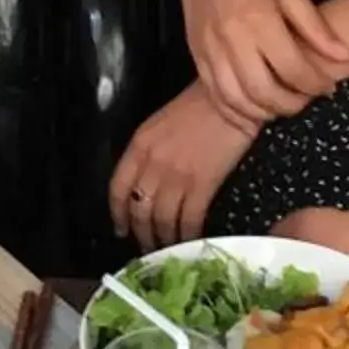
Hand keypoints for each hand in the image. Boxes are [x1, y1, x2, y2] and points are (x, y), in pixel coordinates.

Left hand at [110, 83, 261, 246]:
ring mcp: (177, 176)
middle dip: (141, 233)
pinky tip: (190, 240)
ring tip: (168, 249)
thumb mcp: (159, 124)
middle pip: (139, 209)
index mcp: (139, 146)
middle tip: (147, 247)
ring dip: (164, 239)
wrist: (230, 99)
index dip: (118, 214)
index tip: (121, 230)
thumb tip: (146, 181)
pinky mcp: (203, 185)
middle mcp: (153, 164)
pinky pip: (190, 219)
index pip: (118, 188)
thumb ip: (148, 152)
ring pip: (163, 220)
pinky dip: (188, 234)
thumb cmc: (198, 106)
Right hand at [167, 0, 348, 125]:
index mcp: (260, 20)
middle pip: (264, 92)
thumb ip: (314, 26)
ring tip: (282, 106)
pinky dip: (235, 112)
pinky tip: (252, 113)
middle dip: (291, 105)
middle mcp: (232, 40)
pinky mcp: (196, 56)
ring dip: (264, 113)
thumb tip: (344, 56)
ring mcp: (210, 51)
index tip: (328, 87)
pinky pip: (215, 96)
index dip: (315, 85)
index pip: (293, 69)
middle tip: (306, 101)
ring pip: (237, 100)